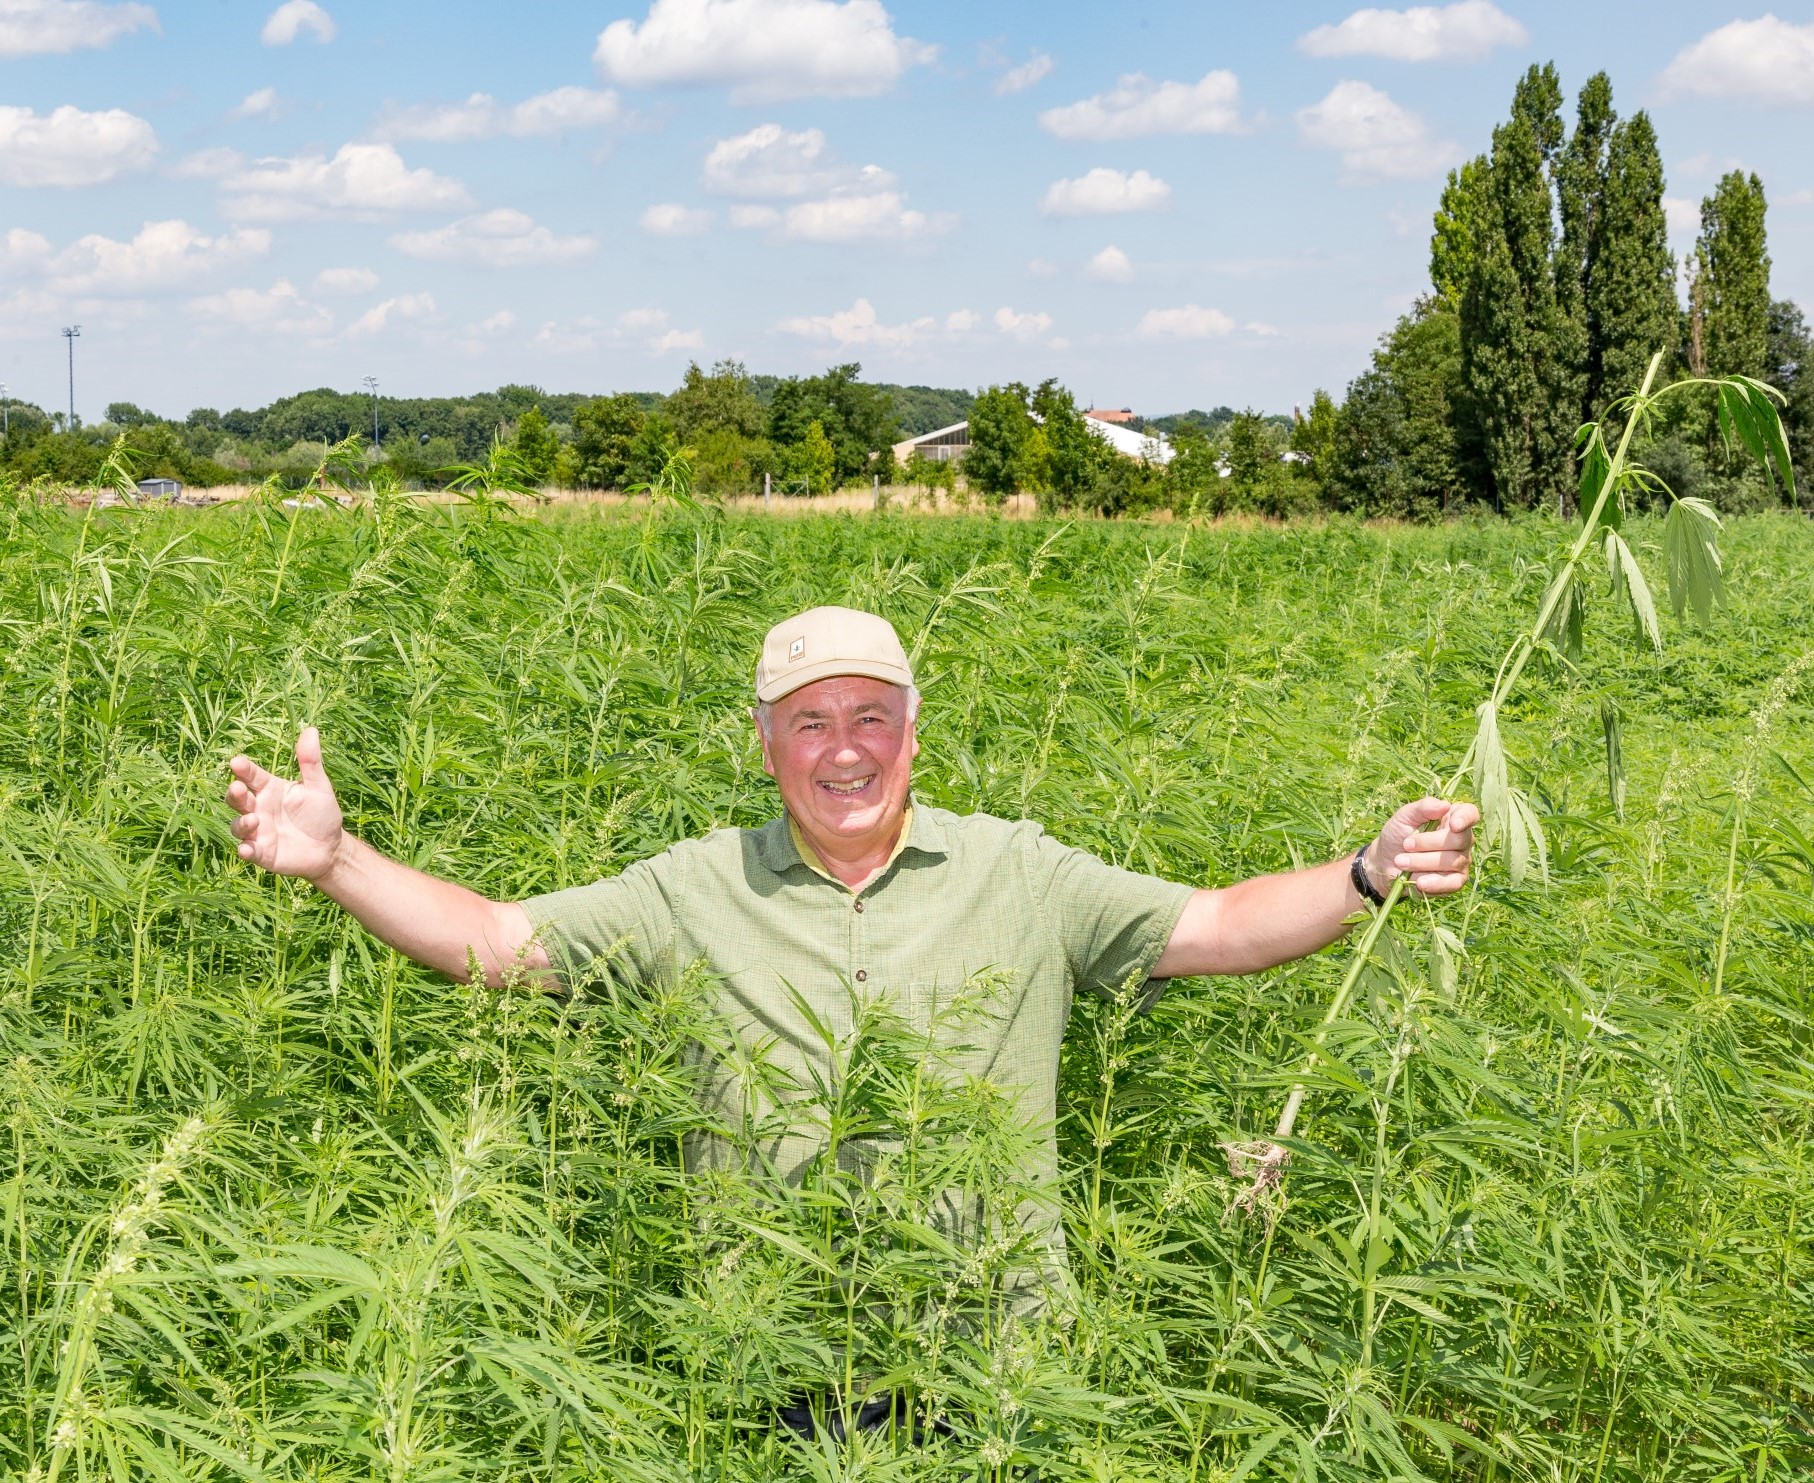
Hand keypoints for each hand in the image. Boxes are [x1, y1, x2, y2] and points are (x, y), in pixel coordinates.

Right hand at [226, 726, 345, 879]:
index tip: (236, 762)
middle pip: (237, 799)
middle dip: (234, 793)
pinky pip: (248, 851)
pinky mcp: (262, 853)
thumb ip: (311, 762)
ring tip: (253, 819)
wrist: (331, 848)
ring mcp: (258, 831)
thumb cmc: (322, 814)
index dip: (243, 769)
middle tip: (238, 788)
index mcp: (270, 789)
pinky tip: (247, 849)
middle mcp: (259, 808)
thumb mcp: (319, 787)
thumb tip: (311, 729)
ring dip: (241, 822)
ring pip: (238, 825)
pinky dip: (246, 850)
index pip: (252, 775)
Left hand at [1365, 796, 1478, 897]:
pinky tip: (1420, 882)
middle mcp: (1462, 839)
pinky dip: (1436, 883)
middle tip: (1406, 844)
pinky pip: (1453, 883)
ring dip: (1423, 862)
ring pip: (1452, 861)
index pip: (1470, 813)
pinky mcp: (1454, 881)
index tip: (1453, 825)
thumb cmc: (1397, 835)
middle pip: (1459, 839)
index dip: (1465, 818)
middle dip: (1428, 843)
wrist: (1385, 863)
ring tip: (1400, 861)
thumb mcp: (1404, 817)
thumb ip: (1423, 808)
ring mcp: (1460, 861)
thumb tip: (1445, 805)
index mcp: (1452, 818)